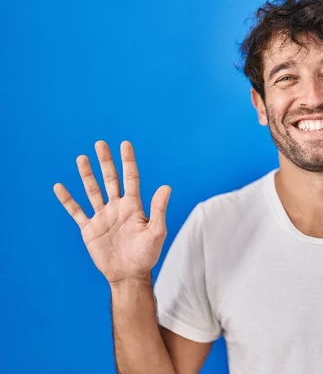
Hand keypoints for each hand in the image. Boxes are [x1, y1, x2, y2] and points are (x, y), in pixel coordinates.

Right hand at [54, 140, 171, 283]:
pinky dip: (68, 200)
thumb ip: (159, 209)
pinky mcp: (89, 229)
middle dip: (106, 162)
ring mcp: (102, 217)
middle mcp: (117, 207)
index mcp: (133, 206)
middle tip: (100, 143)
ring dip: (87, 175)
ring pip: (93, 191)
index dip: (128, 161)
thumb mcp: (156, 232)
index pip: (130, 178)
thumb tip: (166, 187)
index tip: (125, 144)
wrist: (129, 275)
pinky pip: (76, 211)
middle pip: (110, 179)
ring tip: (81, 158)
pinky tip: (59, 187)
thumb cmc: (146, 255)